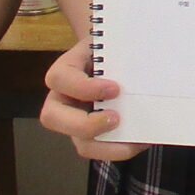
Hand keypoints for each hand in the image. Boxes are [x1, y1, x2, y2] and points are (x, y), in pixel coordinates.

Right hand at [40, 41, 140, 161]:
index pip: (59, 79)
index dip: (84, 88)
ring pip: (79, 143)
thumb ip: (117, 54)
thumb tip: (142, 70)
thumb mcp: (111, 44)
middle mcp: (62, 98)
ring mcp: (75, 120)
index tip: (115, 88)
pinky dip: (120, 149)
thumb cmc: (112, 50)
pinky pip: (99, 150)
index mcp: (64, 70)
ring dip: (107, 147)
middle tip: (116, 119)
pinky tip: (141, 141)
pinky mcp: (91, 135)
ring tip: (134, 140)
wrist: (114, 57)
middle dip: (85, 125)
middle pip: (52, 118)